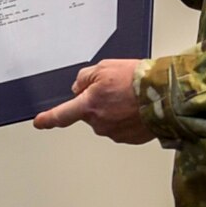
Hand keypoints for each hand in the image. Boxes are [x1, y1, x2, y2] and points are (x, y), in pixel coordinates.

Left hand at [32, 58, 151, 143]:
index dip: (47, 119)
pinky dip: (127, 118)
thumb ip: (85, 78)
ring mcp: (114, 133)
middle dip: (98, 103)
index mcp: (88, 105)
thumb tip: (79, 87)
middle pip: (89, 114)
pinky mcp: (129, 138)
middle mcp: (99, 123)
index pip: (61, 115)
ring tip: (131, 97)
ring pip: (107, 121)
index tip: (39, 123)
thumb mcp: (105, 67)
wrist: (165, 95)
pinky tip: (138, 107)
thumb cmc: (138, 81)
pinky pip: (122, 128)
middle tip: (116, 90)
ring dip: (114, 110)